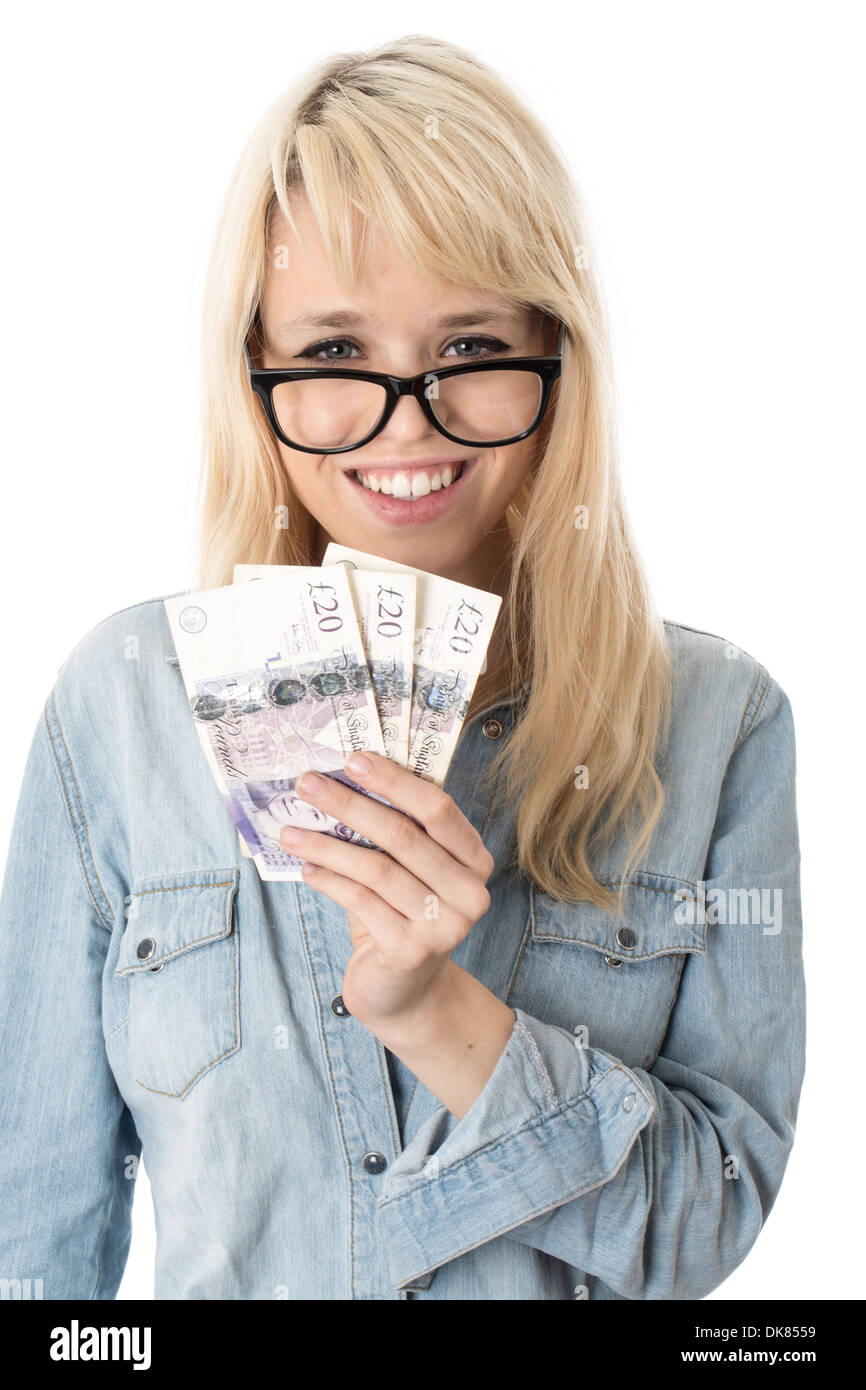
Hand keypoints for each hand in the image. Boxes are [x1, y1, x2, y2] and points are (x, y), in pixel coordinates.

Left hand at [279, 750, 494, 1030]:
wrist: (405, 994)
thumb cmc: (400, 916)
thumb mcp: (406, 871)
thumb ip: (394, 831)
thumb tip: (339, 779)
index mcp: (473, 860)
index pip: (438, 809)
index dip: (395, 782)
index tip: (353, 760)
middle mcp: (469, 892)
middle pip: (404, 835)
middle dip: (349, 804)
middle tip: (308, 784)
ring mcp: (444, 926)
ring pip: (377, 869)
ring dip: (327, 845)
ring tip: (290, 831)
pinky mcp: (411, 952)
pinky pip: (360, 902)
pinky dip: (328, 881)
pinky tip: (307, 868)